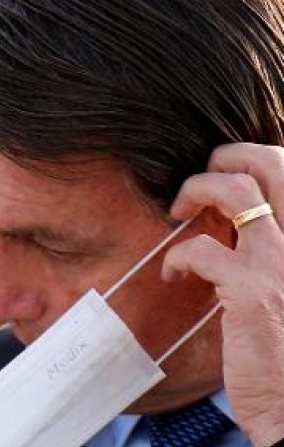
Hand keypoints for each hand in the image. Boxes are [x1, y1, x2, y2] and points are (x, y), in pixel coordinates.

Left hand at [163, 143, 283, 446]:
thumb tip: (228, 226)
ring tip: (178, 214)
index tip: (218, 187)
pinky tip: (173, 274)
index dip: (251, 161)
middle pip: (269, 160)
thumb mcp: (282, 286)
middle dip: (223, 157)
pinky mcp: (251, 289)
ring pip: (235, 188)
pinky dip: (177, 256)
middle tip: (194, 188)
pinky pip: (199, 248)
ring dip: (195, 190)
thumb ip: (265, 252)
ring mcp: (281, 260)